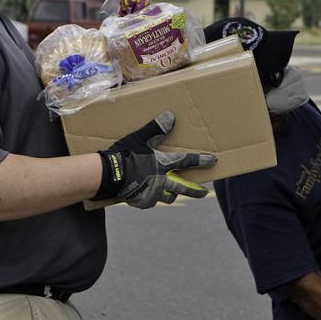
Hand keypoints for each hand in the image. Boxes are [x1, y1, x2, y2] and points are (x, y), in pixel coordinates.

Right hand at [95, 111, 216, 208]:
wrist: (107, 175)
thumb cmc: (124, 154)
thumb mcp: (139, 138)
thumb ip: (155, 128)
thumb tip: (171, 116)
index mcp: (162, 164)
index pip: (186, 161)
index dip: (201, 160)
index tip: (212, 161)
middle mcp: (161, 182)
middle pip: (182, 188)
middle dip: (195, 191)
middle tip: (204, 193)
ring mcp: (151, 194)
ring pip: (168, 197)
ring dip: (171, 194)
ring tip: (172, 193)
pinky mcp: (141, 202)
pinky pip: (151, 202)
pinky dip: (151, 198)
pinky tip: (147, 195)